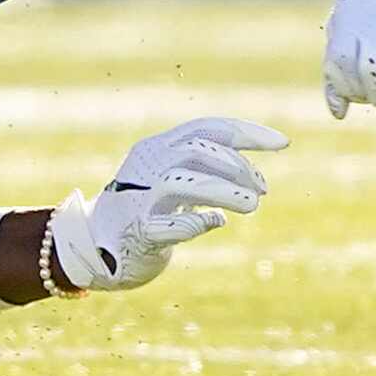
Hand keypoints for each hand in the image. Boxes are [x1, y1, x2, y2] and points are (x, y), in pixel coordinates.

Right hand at [50, 116, 287, 290]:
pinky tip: (215, 223)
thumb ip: (206, 174)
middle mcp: (147, 165)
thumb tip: (253, 179)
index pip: (207, 128)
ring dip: (223, 192)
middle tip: (262, 190)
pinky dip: (195, 223)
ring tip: (253, 206)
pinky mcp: (136, 231)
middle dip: (238, 166)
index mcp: (158, 148)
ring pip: (183, 182)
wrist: (93, 247)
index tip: (283, 143)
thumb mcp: (173, 183)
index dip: (247, 132)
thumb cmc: (142, 212)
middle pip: (197, 150)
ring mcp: (139, 197)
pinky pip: (168, 226)